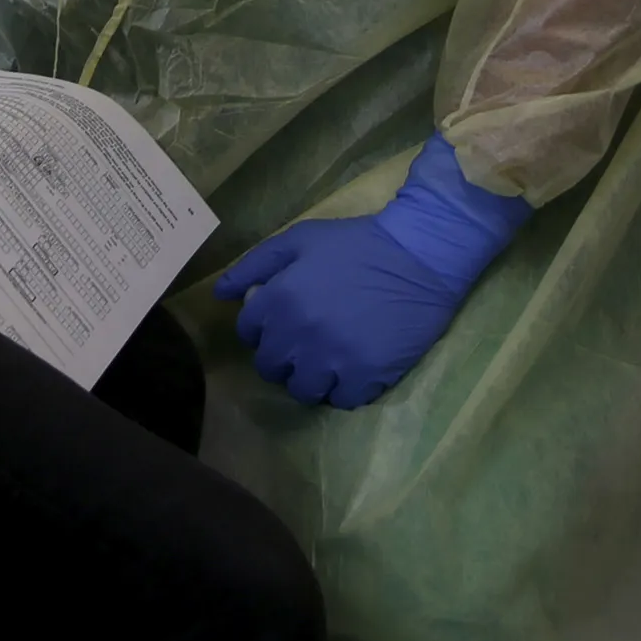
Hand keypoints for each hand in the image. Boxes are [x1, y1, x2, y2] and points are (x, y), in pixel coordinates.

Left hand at [212, 133, 529, 408]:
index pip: (249, 333)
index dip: (263, 328)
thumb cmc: (356, 243)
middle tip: (306, 343)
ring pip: (303, 391)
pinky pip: (342, 401)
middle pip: (271, 368)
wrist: (419, 255)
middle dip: (283, 357)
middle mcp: (300, 334)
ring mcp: (333, 359)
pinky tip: (354, 368)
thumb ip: (255, 266)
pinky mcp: (366, 376)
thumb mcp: (299, 240)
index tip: (282, 322)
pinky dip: (345, 389)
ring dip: (311, 379)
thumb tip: (221, 294)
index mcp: (279, 299)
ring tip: (328, 361)